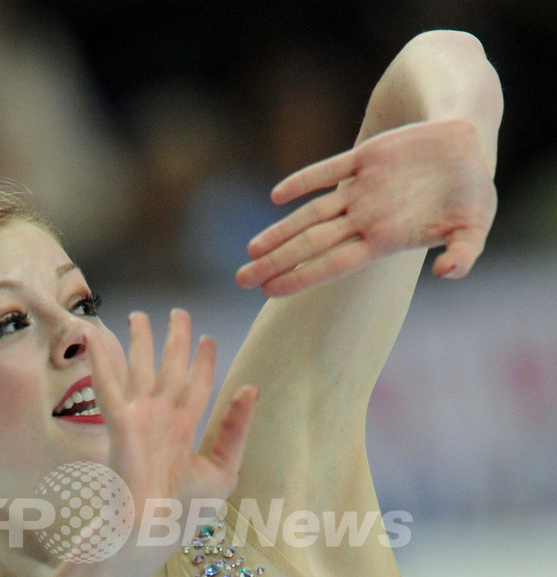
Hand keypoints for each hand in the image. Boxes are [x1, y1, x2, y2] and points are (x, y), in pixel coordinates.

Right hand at [89, 309, 257, 533]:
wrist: (152, 531)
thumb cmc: (184, 512)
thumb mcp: (224, 469)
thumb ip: (236, 429)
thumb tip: (251, 388)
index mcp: (184, 428)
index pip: (197, 384)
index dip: (204, 360)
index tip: (209, 339)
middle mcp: (161, 418)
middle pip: (170, 367)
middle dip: (175, 340)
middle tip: (178, 314)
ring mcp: (139, 418)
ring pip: (140, 368)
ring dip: (140, 341)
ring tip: (140, 316)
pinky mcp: (120, 423)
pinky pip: (108, 385)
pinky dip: (99, 359)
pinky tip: (92, 335)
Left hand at [236, 118, 497, 295]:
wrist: (468, 143)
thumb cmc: (471, 192)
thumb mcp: (477, 226)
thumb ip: (463, 253)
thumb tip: (448, 274)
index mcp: (384, 240)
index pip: (333, 264)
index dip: (301, 277)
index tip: (270, 292)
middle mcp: (365, 218)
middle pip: (310, 245)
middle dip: (274, 263)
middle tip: (240, 280)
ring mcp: (362, 189)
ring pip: (311, 214)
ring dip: (279, 230)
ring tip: (250, 250)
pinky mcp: (364, 157)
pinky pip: (328, 171)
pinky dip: (304, 181)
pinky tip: (276, 195)